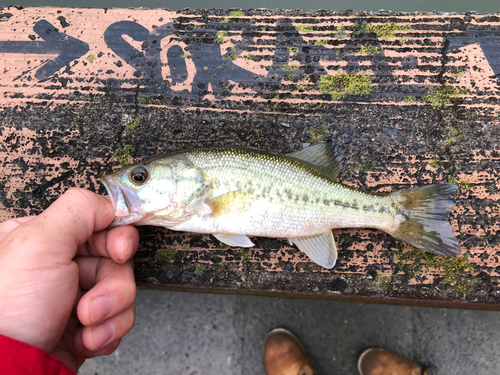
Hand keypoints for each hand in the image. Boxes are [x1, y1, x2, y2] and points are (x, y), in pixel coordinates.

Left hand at [0, 188, 138, 371]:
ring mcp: (75, 297)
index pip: (101, 225)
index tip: (120, 251)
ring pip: (123, 291)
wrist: (10, 370)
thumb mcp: (39, 244)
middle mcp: (62, 266)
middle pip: (117, 261)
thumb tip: (110, 205)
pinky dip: (107, 332)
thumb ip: (78, 210)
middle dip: (112, 286)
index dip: (118, 238)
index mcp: (48, 239)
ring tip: (85, 325)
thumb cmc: (8, 311)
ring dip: (111, 312)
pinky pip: (119, 319)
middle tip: (90, 303)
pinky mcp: (87, 325)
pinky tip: (86, 339)